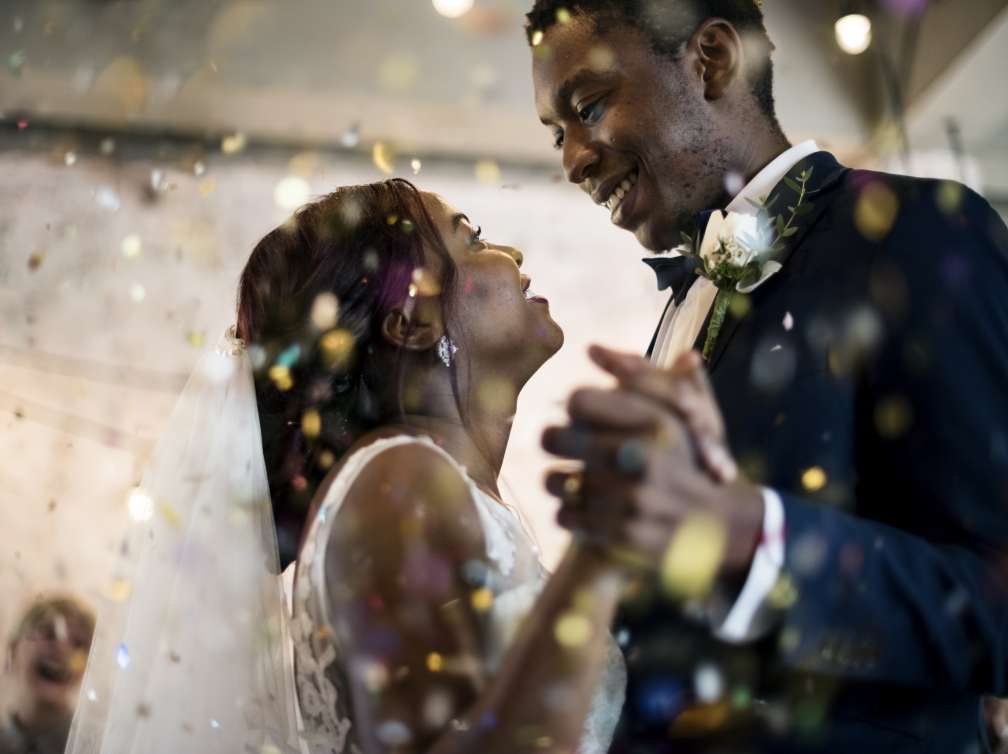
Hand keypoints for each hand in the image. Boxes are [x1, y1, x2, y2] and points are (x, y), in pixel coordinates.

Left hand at [542, 347, 763, 582]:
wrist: (721, 526)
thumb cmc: (692, 458)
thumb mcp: (683, 410)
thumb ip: (642, 375)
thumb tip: (594, 349)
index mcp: (654, 422)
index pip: (578, 400)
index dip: (576, 407)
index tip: (580, 415)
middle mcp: (640, 460)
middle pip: (553, 437)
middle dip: (554, 439)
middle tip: (557, 443)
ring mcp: (628, 501)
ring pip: (553, 480)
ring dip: (556, 480)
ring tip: (569, 480)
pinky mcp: (618, 536)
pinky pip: (563, 516)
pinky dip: (568, 513)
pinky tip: (581, 508)